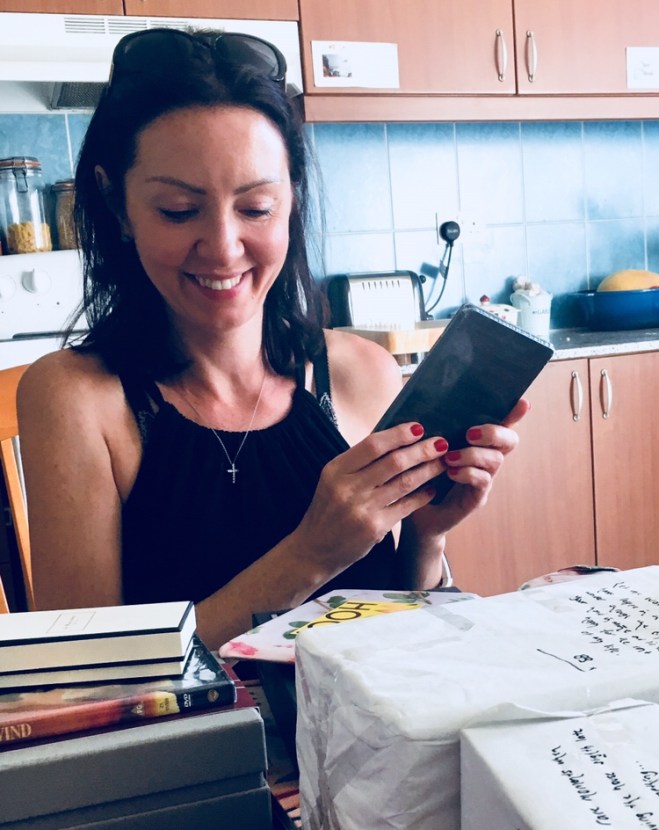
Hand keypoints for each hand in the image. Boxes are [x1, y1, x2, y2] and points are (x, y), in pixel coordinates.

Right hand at [295, 421, 449, 577]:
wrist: (314, 549)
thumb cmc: (327, 510)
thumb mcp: (332, 480)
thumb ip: (358, 462)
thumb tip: (393, 439)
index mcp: (336, 469)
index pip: (372, 445)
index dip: (398, 434)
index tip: (418, 428)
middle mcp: (348, 488)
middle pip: (394, 462)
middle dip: (422, 450)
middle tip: (441, 443)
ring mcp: (362, 509)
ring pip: (405, 483)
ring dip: (428, 470)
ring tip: (442, 463)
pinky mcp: (375, 528)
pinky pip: (407, 506)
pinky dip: (423, 495)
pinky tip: (432, 489)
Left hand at [412, 397, 530, 534]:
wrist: (417, 512)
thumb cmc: (422, 473)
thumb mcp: (428, 448)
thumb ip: (436, 429)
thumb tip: (427, 403)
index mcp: (478, 443)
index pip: (502, 424)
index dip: (514, 414)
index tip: (522, 402)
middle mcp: (487, 460)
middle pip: (509, 441)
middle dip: (494, 433)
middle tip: (470, 434)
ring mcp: (485, 479)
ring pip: (495, 460)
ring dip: (473, 454)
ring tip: (449, 457)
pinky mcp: (477, 497)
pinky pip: (482, 481)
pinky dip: (467, 473)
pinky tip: (451, 472)